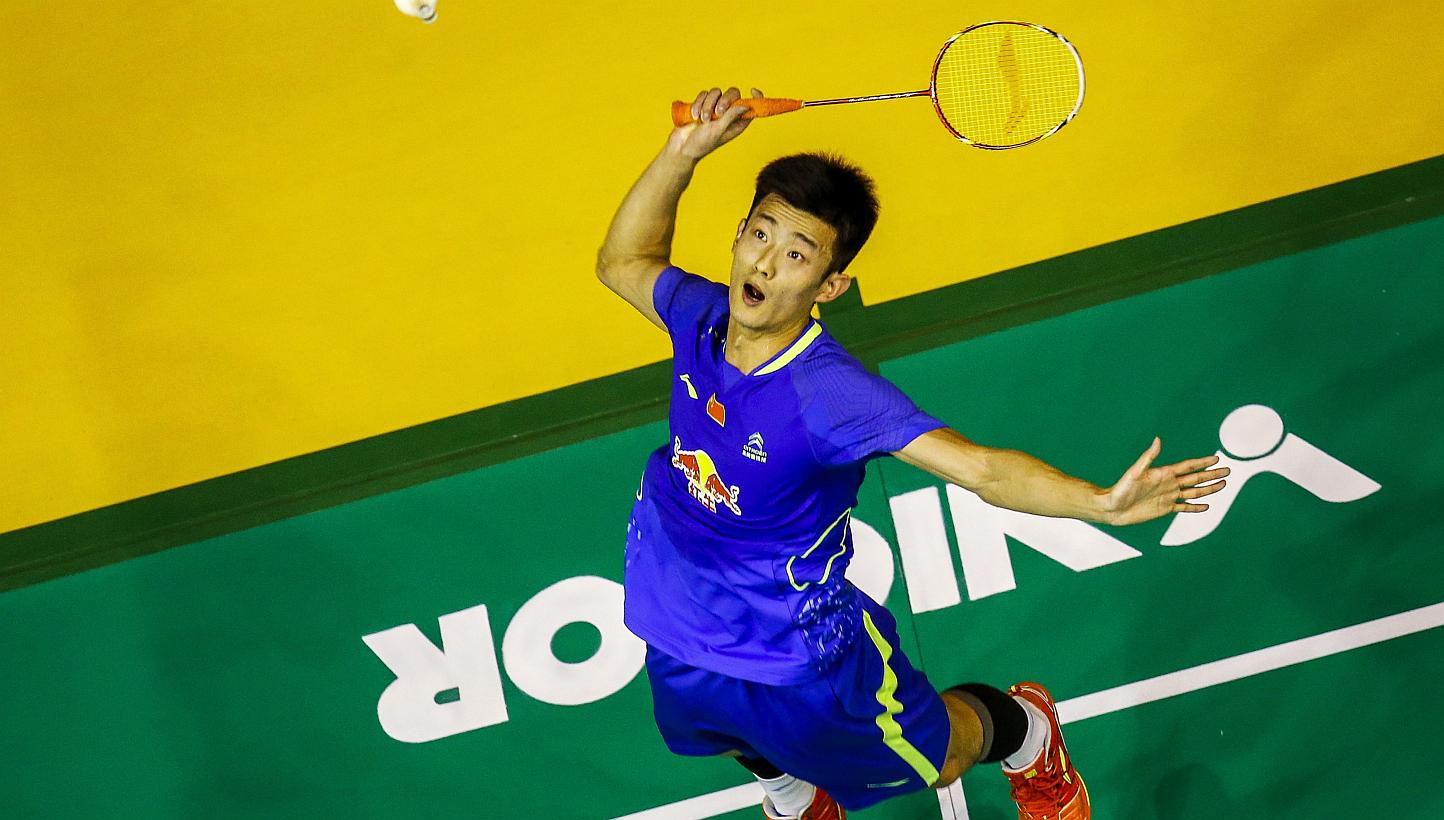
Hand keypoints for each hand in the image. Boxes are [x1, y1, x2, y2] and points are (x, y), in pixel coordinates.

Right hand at [667, 87, 762, 160]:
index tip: (753, 90)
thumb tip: (746, 106)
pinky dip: (698, 103)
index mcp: (737, 122)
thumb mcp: (719, 130)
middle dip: (724, 100)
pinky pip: (703, 94)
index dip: (755, 97)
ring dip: (707, 105)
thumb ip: (731, 116)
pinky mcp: (702, 104)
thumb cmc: (702, 143)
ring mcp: (714, 108)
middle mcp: (727, 113)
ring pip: (716, 92)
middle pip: (733, 94)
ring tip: (702, 120)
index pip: (751, 106)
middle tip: (718, 112)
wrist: (682, 146)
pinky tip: (694, 116)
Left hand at [1102, 438, 1229, 525]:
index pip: (1188, 467)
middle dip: (1212, 474)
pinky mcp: (1165, 508)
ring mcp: (1168, 496)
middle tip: (1227, 471)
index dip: (1202, 463)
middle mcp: (1169, 484)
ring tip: (1222, 485)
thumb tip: (1157, 440)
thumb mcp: (1135, 472)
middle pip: (1195, 478)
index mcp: (1164, 473)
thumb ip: (1148, 457)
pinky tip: (1205, 505)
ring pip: (1193, 492)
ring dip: (1208, 489)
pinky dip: (1195, 507)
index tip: (1216, 458)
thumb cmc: (1120, 489)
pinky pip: (1184, 507)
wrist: (1112, 508)